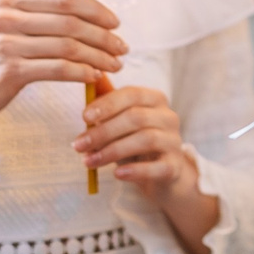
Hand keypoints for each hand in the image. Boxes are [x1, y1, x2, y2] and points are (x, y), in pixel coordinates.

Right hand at [0, 0, 125, 140]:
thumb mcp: (6, 26)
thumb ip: (39, 16)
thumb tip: (88, 11)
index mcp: (9, 1)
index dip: (95, 9)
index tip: (115, 22)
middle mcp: (6, 18)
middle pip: (70, 21)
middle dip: (103, 35)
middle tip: (122, 48)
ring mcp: (6, 44)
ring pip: (68, 46)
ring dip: (98, 56)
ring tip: (115, 65)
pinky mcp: (9, 71)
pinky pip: (57, 69)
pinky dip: (82, 72)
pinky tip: (95, 77)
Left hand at [76, 85, 221, 253]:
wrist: (160, 173)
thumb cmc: (134, 140)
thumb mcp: (120, 120)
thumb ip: (108, 102)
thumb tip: (91, 79)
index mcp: (155, 99)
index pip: (132, 94)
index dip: (107, 104)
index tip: (84, 117)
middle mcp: (168, 117)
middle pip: (136, 117)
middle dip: (103, 131)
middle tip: (79, 145)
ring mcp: (174, 141)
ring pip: (145, 140)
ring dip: (112, 151)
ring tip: (89, 161)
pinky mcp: (174, 166)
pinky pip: (156, 167)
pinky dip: (135, 171)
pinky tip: (117, 174)